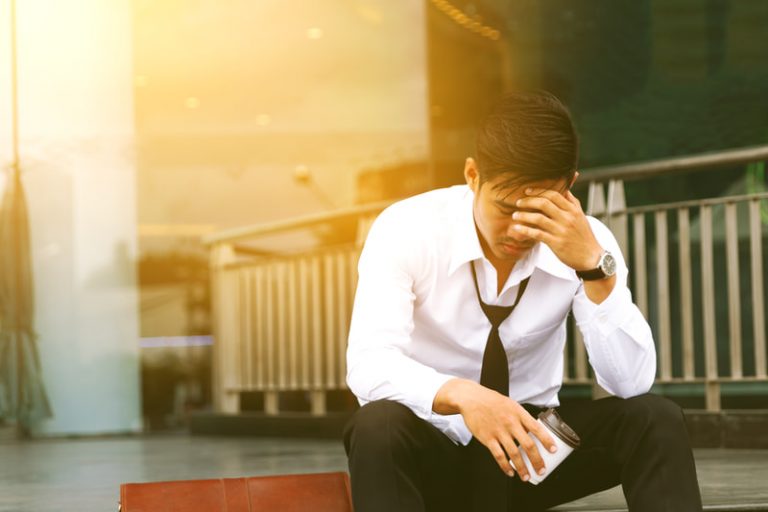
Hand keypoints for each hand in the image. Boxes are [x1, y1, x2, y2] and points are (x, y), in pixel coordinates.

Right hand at [433, 379, 556, 480]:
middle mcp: (510, 422)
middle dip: (537, 460)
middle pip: (528, 445)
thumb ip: (521, 418)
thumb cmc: (491, 401)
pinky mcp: (487, 438)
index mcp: (518, 413)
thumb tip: (534, 432)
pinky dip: (505, 466)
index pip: (537, 428)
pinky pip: (498, 455)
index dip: (547, 440)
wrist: (471, 399)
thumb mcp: (510, 404)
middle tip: (541, 470)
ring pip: (514, 454)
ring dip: (522, 468)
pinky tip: (510, 472)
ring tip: (526, 476)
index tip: (554, 450)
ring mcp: (498, 431)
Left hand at [512, 186, 617, 302]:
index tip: (527, 191)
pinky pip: (537, 234)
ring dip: (523, 215)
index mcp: (573, 210)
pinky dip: (525, 230)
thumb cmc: (584, 236)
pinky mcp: (556, 243)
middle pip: (544, 204)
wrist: (592, 258)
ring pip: (538, 218)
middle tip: (518, 202)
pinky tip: (517, 228)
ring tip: (515, 215)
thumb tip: (565, 188)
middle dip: (528, 201)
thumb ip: (572, 202)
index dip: (538, 191)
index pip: (553, 194)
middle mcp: (567, 218)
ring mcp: (561, 231)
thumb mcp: (581, 216)